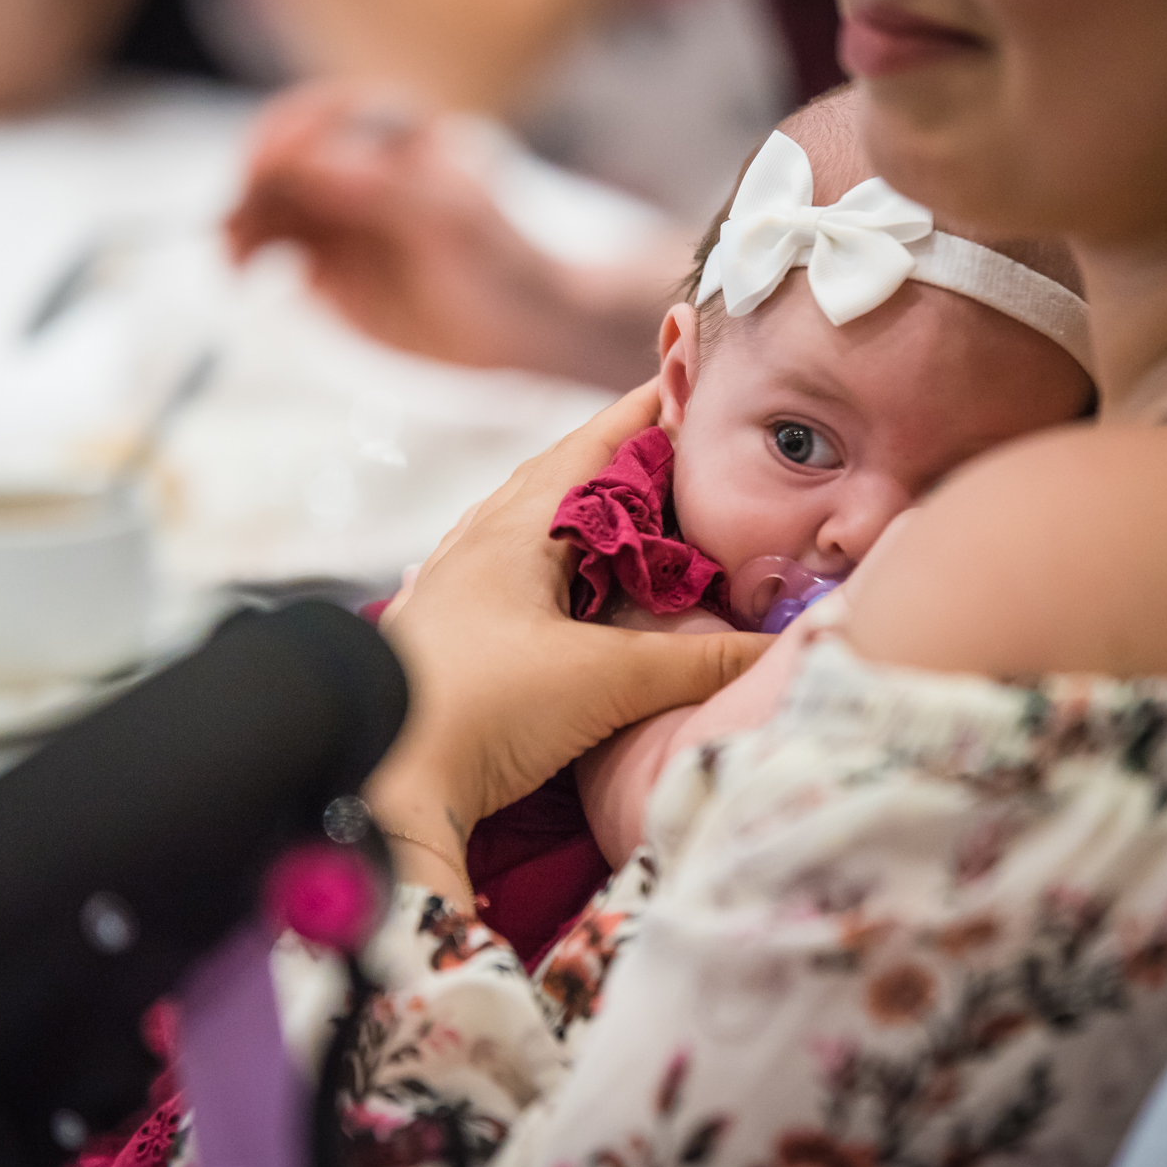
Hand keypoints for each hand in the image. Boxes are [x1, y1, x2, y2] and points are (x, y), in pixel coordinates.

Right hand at [224, 81, 663, 388]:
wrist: (529, 332)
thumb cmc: (507, 265)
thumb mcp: (452, 221)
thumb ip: (381, 189)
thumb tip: (309, 162)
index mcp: (392, 138)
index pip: (321, 120)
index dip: (286, 137)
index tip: (266, 166)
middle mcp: (357, 174)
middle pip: (282, 165)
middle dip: (254, 187)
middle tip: (234, 222)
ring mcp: (339, 222)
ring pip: (269, 210)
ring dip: (242, 226)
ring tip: (235, 260)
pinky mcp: (329, 272)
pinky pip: (275, 256)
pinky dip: (252, 261)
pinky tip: (247, 277)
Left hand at [365, 381, 772, 900]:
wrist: (379, 780)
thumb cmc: (482, 706)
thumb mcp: (607, 679)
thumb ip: (701, 661)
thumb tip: (787, 648)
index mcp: (517, 525)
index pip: (594, 443)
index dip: (648, 413)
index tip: (699, 386)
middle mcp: (481, 542)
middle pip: (565, 481)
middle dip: (629, 465)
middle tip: (691, 458)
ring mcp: (459, 588)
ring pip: (539, 531)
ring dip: (592, 520)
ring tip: (645, 522)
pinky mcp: (452, 636)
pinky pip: (519, 577)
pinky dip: (564, 571)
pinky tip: (576, 593)